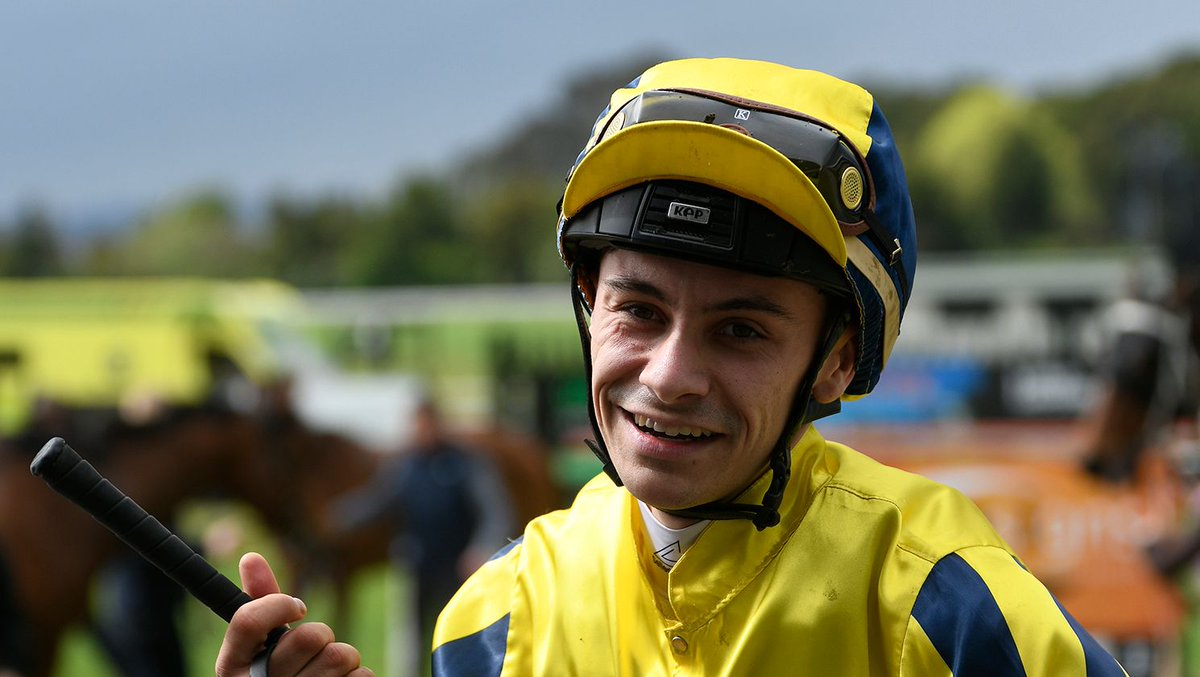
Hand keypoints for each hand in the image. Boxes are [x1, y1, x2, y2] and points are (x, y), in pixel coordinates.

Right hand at [215, 552, 373, 676]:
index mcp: (231, 669)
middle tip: (313, 653)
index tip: (300, 605)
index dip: (280, 604)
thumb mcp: (262, 648)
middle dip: (322, 637)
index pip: (248, 620)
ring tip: (326, 674)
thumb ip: (260, 605)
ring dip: (343, 660)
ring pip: (342, 655)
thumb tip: (250, 558)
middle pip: (310, 635)